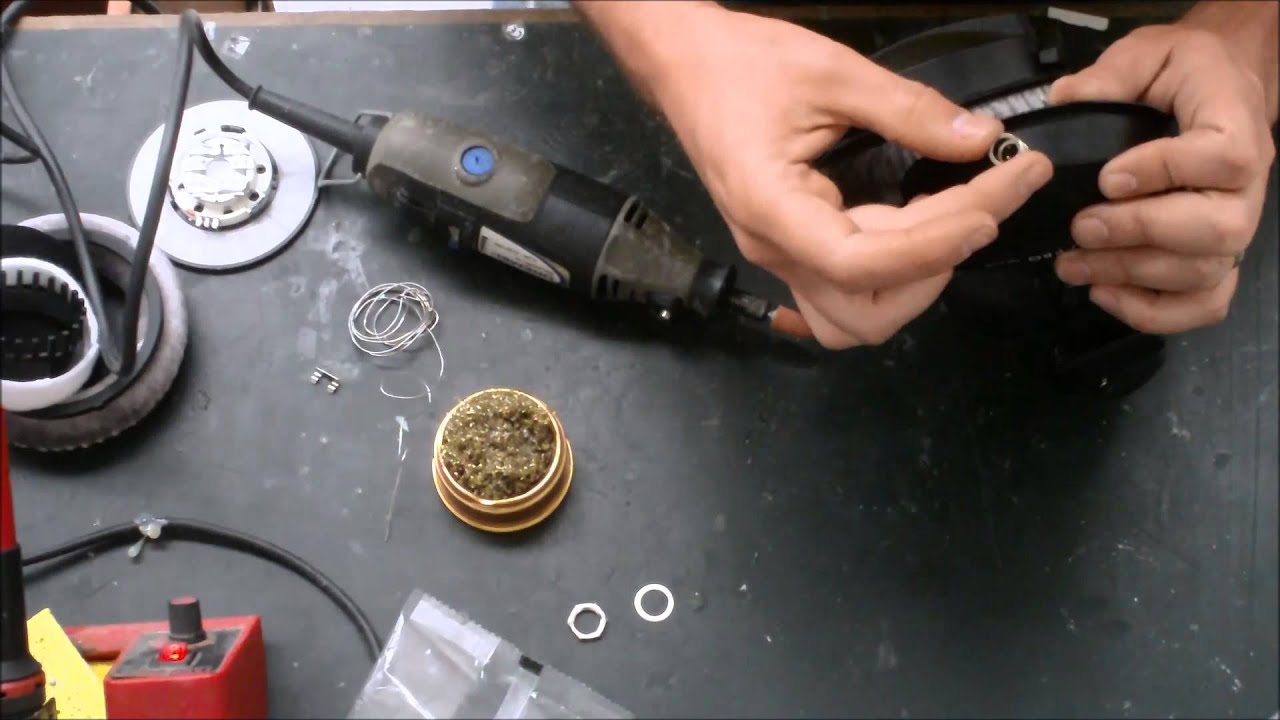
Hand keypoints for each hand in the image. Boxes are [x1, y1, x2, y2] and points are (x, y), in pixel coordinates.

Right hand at [641, 7, 1052, 347]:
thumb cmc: (744, 63)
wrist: (685, 66)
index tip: (988, 211)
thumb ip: (908, 109)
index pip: (858, 264)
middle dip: (933, 269)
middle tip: (984, 205)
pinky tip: (928, 223)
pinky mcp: (793, 247)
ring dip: (914, 286)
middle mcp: (774, 248)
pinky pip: (849, 287)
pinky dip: (898, 270)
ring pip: (855, 317)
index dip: (930, 248)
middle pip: (863, 313)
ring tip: (956, 223)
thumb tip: (981, 139)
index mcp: (771, 208)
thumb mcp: (831, 71)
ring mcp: (781, 254)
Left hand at [1049, 23, 1275, 333]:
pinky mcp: (1217, 261)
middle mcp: (1246, 187)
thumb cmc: (1181, 74)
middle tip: (1080, 228)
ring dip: (1130, 275)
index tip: (1106, 178)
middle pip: (1216, 229)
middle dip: (1139, 233)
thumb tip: (1064, 101)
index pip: (1223, 159)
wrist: (1213, 93)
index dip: (1164, 172)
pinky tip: (1103, 293)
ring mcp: (1235, 230)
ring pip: (1201, 272)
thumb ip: (1111, 75)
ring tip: (1071, 264)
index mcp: (1236, 126)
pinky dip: (1153, 312)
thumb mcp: (1149, 53)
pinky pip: (1202, 305)